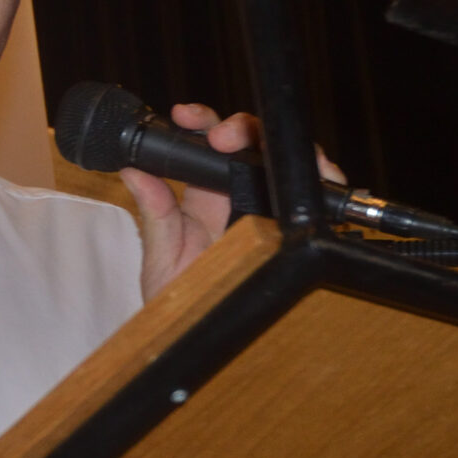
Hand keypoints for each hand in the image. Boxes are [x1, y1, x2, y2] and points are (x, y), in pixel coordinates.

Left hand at [123, 103, 343, 298]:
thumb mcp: (162, 260)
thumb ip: (154, 215)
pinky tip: (321, 178)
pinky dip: (327, 183)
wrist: (203, 342)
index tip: (184, 115)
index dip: (201, 122)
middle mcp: (239, 198)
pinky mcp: (300, 230)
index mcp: (203, 198)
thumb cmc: (180, 302)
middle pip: (252, 143)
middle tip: (223, 135)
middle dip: (242, 127)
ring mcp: (272, 211)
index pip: (205, 147)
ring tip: (271, 149)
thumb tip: (131, 171)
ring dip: (285, 148)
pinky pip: (320, 200)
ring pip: (289, 163)